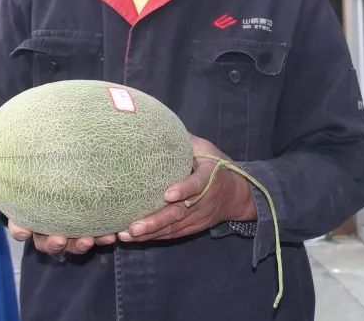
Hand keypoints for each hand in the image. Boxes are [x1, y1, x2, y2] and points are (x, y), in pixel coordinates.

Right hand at [0, 157, 115, 255]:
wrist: (54, 172)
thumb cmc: (30, 173)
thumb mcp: (14, 168)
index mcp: (28, 216)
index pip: (20, 226)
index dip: (21, 230)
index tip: (24, 231)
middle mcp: (47, 226)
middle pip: (46, 242)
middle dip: (53, 243)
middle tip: (60, 239)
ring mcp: (69, 227)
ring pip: (72, 243)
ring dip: (80, 244)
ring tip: (91, 239)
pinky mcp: (89, 223)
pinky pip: (95, 234)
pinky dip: (103, 236)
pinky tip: (112, 232)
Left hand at [117, 135, 256, 243]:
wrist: (238, 195)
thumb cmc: (218, 166)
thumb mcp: (207, 149)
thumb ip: (186, 142)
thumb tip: (158, 124)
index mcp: (210, 178)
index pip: (197, 185)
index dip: (184, 190)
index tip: (167, 194)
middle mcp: (204, 201)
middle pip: (179, 214)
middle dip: (155, 222)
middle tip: (133, 226)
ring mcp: (198, 217)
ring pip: (173, 228)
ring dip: (149, 233)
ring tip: (125, 235)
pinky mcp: (192, 227)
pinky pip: (172, 234)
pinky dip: (154, 237)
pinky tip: (133, 238)